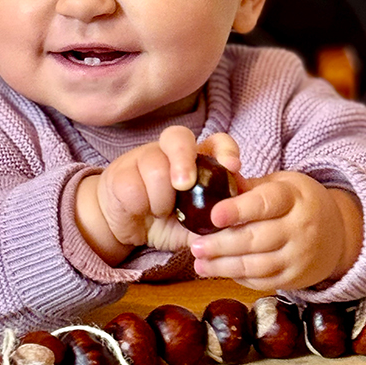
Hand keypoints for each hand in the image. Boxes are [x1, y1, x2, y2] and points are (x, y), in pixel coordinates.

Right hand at [74, 127, 240, 264]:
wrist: (124, 228)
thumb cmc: (165, 222)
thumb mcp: (196, 226)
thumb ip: (217, 222)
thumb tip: (244, 219)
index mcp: (195, 160)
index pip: (216, 141)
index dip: (226, 150)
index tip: (233, 168)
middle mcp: (170, 152)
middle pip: (178, 136)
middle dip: (183, 160)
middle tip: (184, 186)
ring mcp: (143, 157)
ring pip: (156, 166)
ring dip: (161, 197)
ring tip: (161, 211)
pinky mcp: (120, 172)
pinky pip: (134, 185)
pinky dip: (142, 204)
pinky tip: (142, 210)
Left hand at [190, 171, 362, 291]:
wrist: (338, 233)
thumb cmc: (298, 202)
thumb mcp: (280, 184)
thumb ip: (249, 187)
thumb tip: (215, 183)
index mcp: (294, 198)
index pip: (266, 204)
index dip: (238, 210)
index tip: (213, 215)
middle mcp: (301, 228)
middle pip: (256, 239)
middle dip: (221, 244)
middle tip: (194, 244)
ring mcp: (300, 256)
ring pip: (257, 265)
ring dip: (224, 266)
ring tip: (199, 262)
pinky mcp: (296, 278)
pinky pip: (263, 281)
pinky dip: (238, 278)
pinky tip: (219, 271)